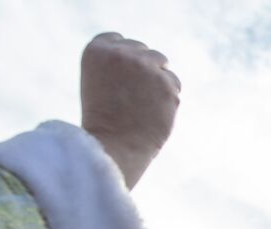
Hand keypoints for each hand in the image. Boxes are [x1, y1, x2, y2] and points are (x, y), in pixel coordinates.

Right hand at [81, 33, 180, 188]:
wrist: (114, 147)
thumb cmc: (105, 120)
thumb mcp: (99, 82)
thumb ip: (118, 64)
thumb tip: (149, 58)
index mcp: (96, 50)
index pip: (117, 39)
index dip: (123, 59)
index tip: (120, 80)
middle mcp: (120, 52)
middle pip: (143, 50)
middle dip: (143, 69)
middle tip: (131, 97)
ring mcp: (144, 66)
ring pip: (161, 63)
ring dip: (158, 80)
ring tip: (143, 104)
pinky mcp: (166, 82)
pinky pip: (174, 83)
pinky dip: (168, 98)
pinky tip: (154, 112)